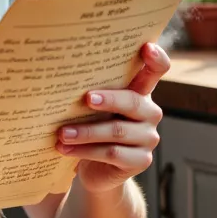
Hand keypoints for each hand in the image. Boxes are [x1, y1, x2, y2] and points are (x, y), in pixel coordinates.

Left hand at [55, 42, 170, 194]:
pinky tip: (66, 149)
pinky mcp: (141, 160)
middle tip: (85, 98)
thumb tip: (59, 74)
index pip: (157, 70)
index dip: (156, 59)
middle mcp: (149, 112)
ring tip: (62, 133)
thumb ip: (90, 89)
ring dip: (86, 131)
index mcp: (140, 91)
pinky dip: (86, 151)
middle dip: (108, 99)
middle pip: (132, 101)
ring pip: (117, 131)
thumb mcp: (93, 106)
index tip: (147, 48)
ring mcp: (148, 137)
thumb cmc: (93, 127)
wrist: (97, 170)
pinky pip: (112, 153)